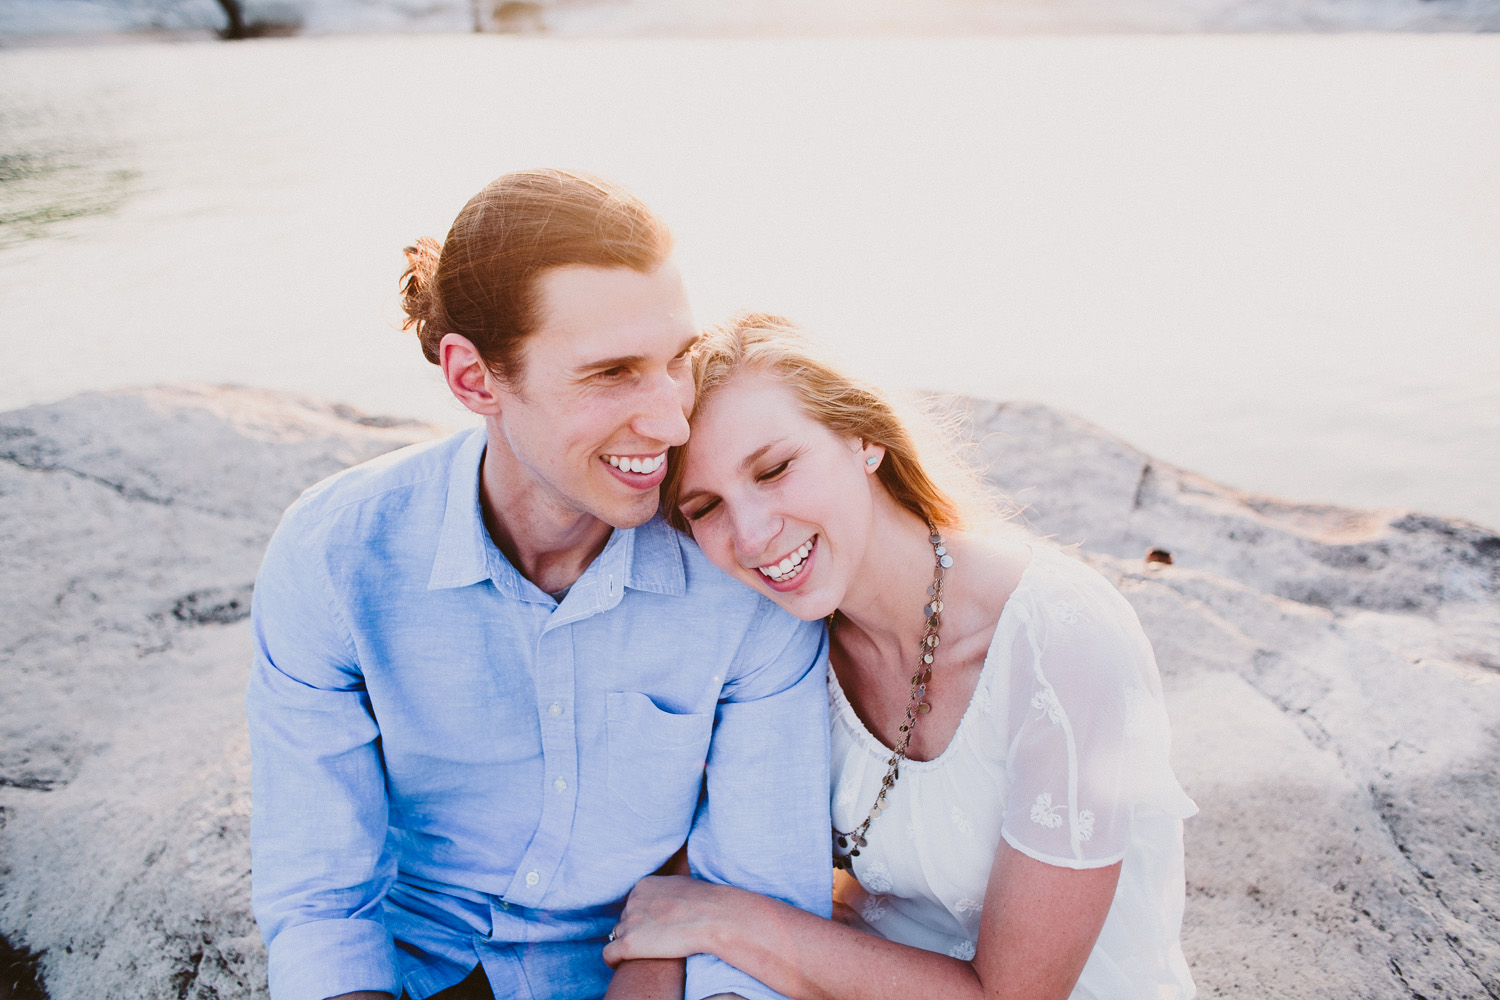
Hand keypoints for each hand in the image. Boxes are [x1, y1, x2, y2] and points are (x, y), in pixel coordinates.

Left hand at [602, 875, 734, 967]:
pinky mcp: (629, 943)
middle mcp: (633, 900)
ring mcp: (630, 921)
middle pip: (626, 918)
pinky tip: (621, 964)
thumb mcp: (681, 885)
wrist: (713, 917)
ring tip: (642, 954)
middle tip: (653, 941)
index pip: (634, 903)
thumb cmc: (705, 902)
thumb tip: (668, 897)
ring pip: (618, 934)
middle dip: (637, 929)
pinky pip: (609, 954)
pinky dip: (613, 960)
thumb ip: (666, 890)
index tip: (653, 927)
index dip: (643, 917)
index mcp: (644, 885)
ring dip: (628, 943)